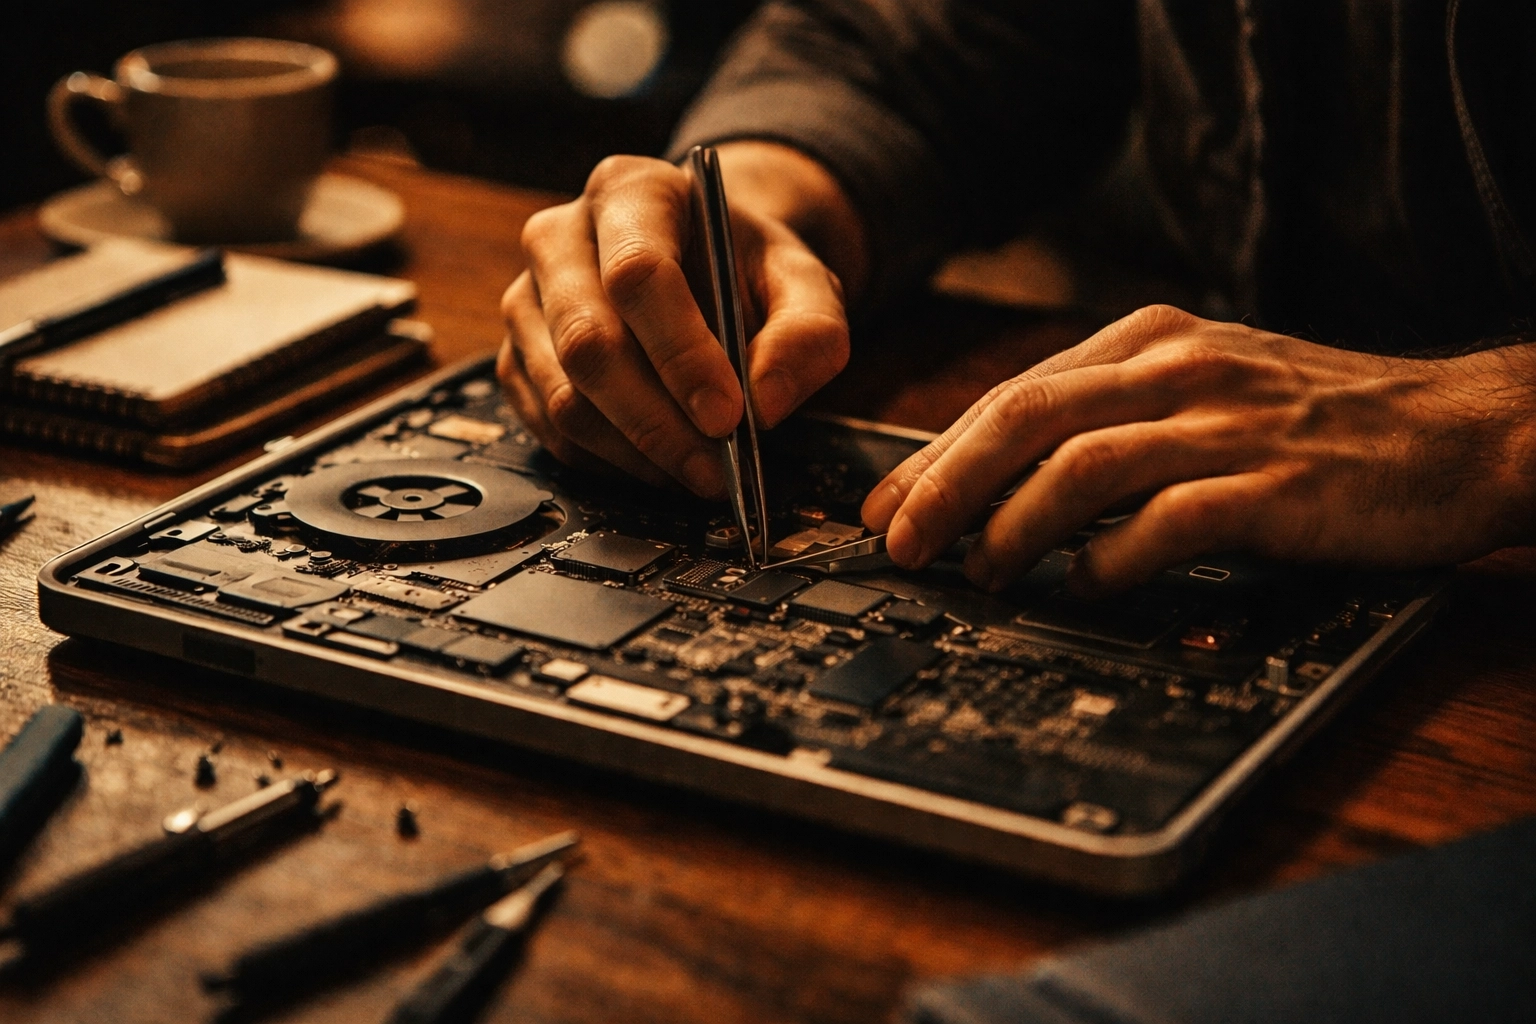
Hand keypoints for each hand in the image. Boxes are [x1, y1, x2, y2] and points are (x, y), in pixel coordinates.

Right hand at [498, 145, 859, 495]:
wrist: (703, 269)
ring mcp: (528, 300)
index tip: (728, 415)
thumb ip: (809, 331)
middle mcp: (559, 237)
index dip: (682, 354)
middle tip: (716, 467)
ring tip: (698, 471)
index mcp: (630, 191)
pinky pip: (550, 428)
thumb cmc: (742, 270)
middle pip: (588, 342)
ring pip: (564, 395)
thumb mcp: (804, 282)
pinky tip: (659, 463)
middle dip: (657, 421)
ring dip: (636, 451)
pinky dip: (609, 462)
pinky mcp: (517, 358)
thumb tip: (765, 403)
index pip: (637, 275)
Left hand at [862, 304, 1535, 594]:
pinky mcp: (1275, 486)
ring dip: (1012, 526)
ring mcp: (1228, 423)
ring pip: (1081, 466)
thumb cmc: (1320, 422)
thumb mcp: (1206, 386)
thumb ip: (1113, 415)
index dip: (937, 453)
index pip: (1015, 392)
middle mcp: (1181, 369)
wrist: (1460, 432)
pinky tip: (1083, 589)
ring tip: (978, 573)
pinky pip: (1167, 523)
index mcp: (1153, 340)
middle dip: (945, 485)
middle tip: (899, 542)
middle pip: (1026, 418)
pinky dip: (1111, 561)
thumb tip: (1006, 480)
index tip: (885, 504)